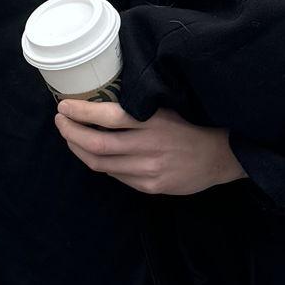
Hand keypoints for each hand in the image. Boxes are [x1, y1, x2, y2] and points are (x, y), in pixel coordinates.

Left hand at [55, 99, 246, 195]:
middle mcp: (149, 146)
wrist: (224, 155)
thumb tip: (102, 98)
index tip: (64, 105)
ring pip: (101, 163)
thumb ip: (140, 105)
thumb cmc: (193, 124)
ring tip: (70, 136)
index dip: (80, 112)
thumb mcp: (169, 106)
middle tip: (60, 120)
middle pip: (96, 144)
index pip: (108, 116)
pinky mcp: (151, 186)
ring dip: (79, 149)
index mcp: (154, 120)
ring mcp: (150, 170)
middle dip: (71, 132)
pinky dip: (100, 163)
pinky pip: (116, 176)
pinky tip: (94, 153)